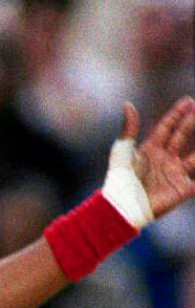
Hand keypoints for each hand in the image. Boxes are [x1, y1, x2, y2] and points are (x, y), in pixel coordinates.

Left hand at [128, 95, 194, 219]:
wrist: (122, 206)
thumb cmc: (119, 180)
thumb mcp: (122, 151)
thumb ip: (128, 129)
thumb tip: (128, 104)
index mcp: (150, 150)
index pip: (167, 128)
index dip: (177, 115)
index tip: (188, 101)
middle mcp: (165, 160)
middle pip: (182, 137)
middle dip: (191, 123)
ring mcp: (174, 174)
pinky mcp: (181, 190)